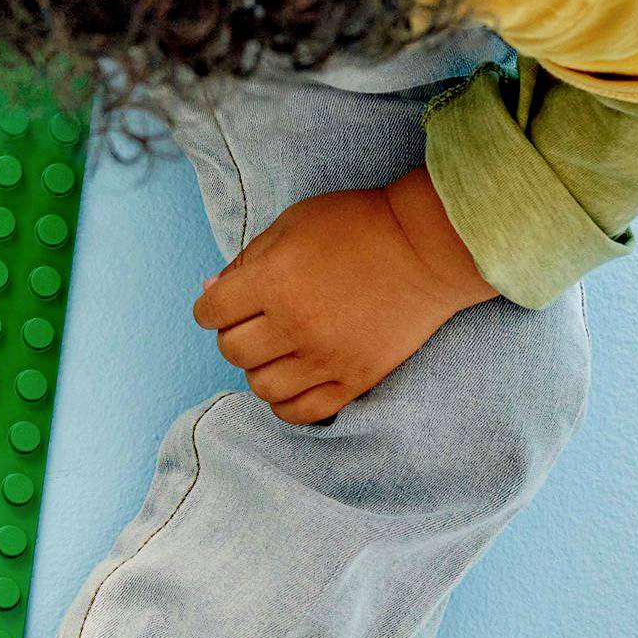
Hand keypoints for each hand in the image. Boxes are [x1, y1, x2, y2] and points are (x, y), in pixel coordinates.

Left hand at [192, 169, 498, 423]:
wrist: (427, 247)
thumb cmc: (357, 225)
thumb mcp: (291, 224)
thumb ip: (247, 260)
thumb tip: (209, 292)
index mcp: (273, 281)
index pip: (210, 313)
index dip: (211, 308)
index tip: (225, 303)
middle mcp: (294, 324)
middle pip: (232, 351)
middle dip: (234, 335)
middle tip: (255, 323)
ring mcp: (326, 356)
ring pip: (261, 387)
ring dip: (260, 369)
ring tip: (277, 351)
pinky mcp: (355, 379)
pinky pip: (302, 413)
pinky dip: (286, 403)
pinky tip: (292, 381)